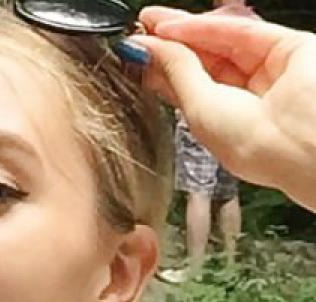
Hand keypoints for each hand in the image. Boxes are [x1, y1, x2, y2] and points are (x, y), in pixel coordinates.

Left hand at [135, 8, 315, 210]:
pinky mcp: (288, 49)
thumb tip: (149, 49)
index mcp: (225, 129)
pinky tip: (177, 24)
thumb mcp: (199, 109)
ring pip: (223, 44)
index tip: (136, 54)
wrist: (301, 139)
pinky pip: (243, 32)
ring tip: (151, 21)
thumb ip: (177, 72)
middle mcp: (247, 103)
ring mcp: (268, 75)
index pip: (189, 92)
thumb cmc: (254, 145)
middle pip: (203, 66)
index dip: (162, 71)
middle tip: (139, 30)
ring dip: (186, 31)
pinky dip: (209, 25)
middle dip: (170, 46)